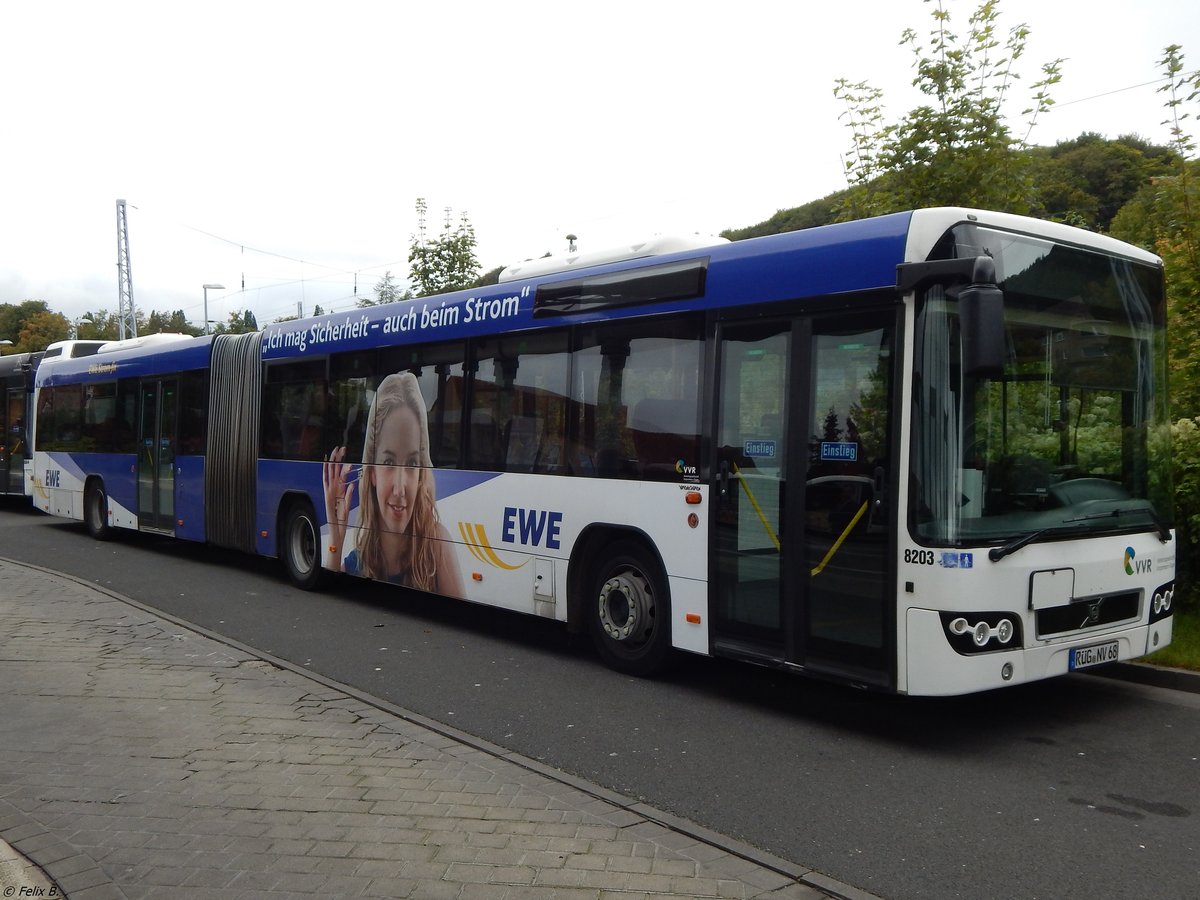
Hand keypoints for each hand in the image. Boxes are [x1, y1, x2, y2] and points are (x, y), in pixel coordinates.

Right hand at [323, 446, 354, 570]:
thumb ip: (349, 495)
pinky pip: (334, 491)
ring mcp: (330, 497)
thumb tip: (353, 484)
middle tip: (340, 448)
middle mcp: (332, 493)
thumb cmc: (341, 522)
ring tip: (338, 455)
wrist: (336, 535)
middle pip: (334, 472)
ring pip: (332, 477)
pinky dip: (338, 483)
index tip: (343, 452)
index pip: (338, 474)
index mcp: (337, 492)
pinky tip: (343, 474)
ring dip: (335, 466)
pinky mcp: (330, 502)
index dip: (340, 463)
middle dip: (336, 460)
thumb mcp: (347, 506)